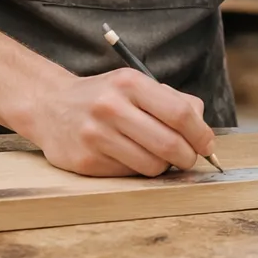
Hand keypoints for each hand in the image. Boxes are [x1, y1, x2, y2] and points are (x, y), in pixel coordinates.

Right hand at [17, 68, 217, 177]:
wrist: (50, 106)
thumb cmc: (105, 96)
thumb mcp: (136, 84)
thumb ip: (173, 100)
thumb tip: (203, 130)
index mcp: (130, 83)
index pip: (180, 113)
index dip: (201, 134)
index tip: (207, 145)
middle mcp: (111, 107)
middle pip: (169, 144)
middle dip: (188, 157)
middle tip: (189, 158)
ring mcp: (95, 135)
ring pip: (151, 166)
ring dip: (163, 166)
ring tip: (157, 156)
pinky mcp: (85, 161)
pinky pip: (128, 175)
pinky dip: (137, 170)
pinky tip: (129, 157)